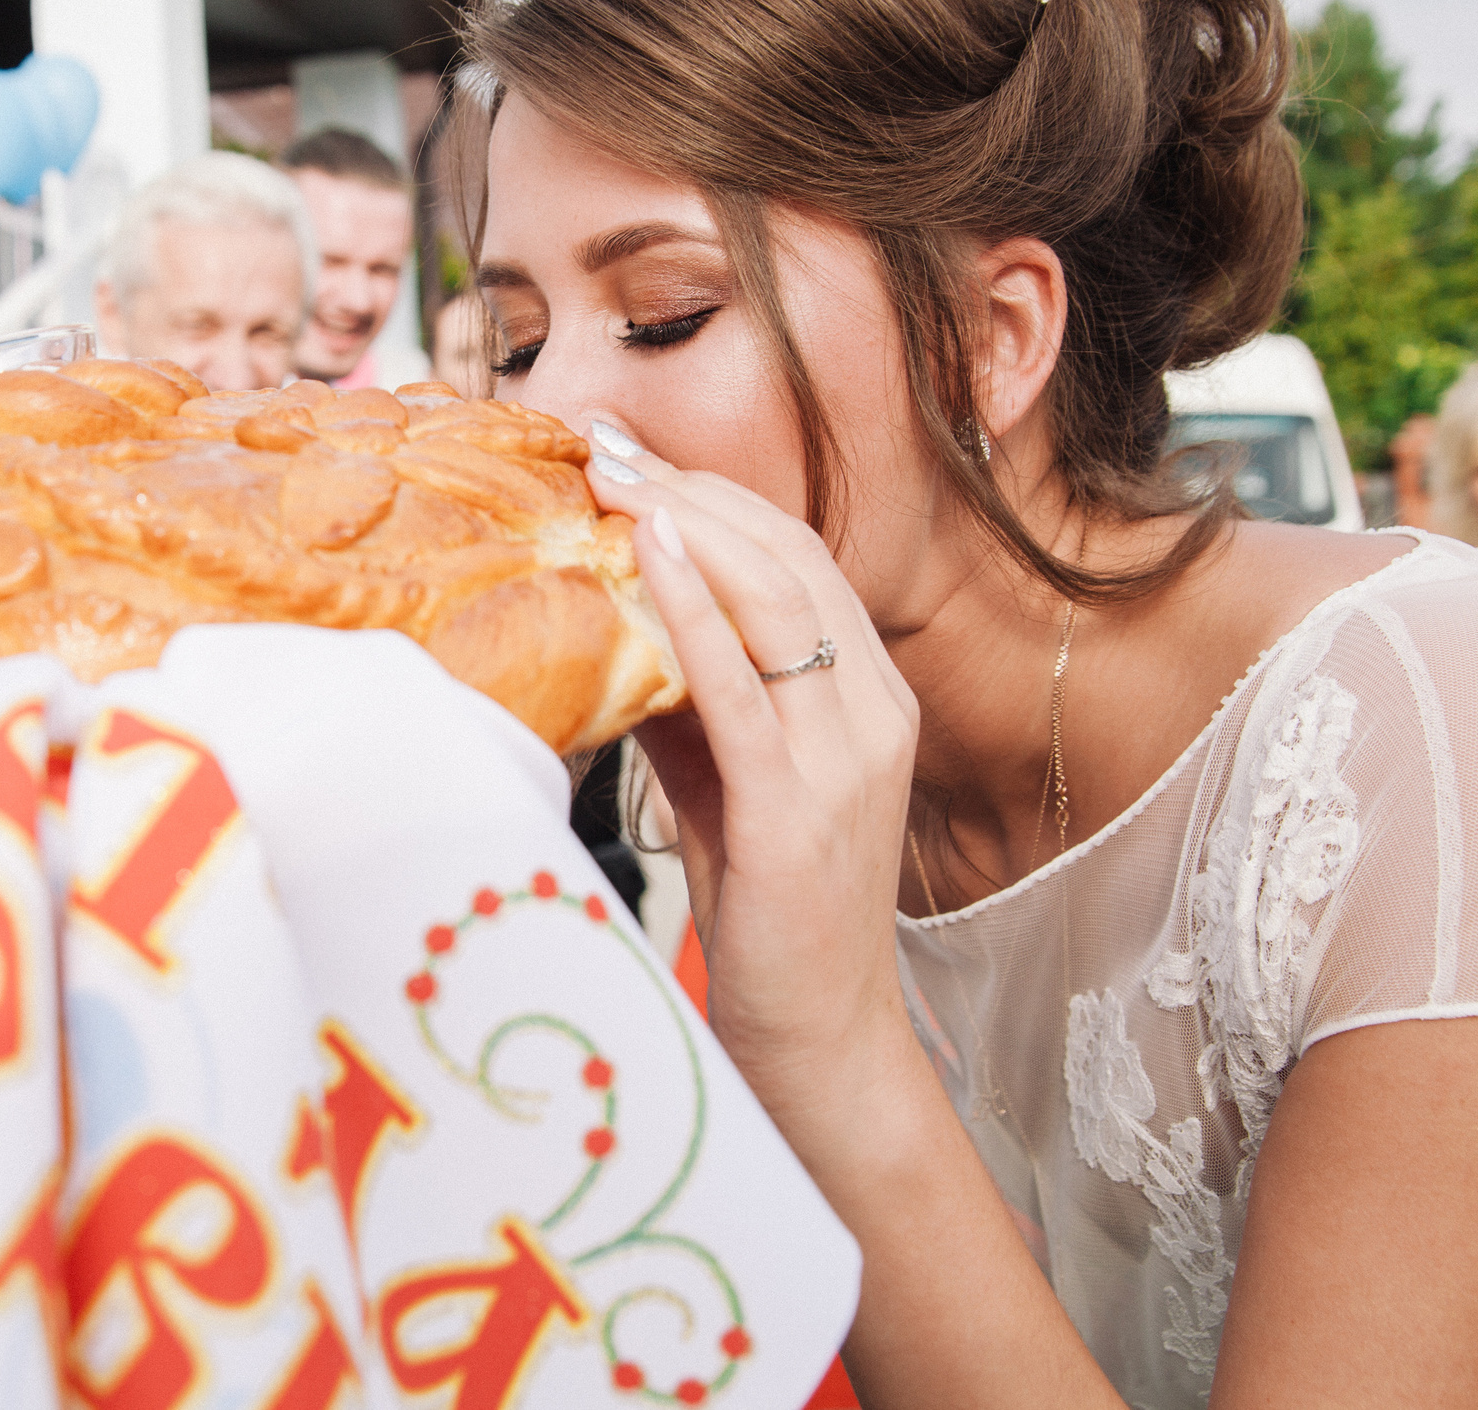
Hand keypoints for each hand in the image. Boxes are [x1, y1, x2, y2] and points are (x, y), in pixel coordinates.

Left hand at [585, 424, 919, 1125]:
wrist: (822, 1038)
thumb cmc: (770, 909)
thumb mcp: (728, 776)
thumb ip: (691, 695)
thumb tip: (611, 611)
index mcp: (868, 695)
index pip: (796, 559)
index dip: (714, 495)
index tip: (632, 451)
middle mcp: (872, 711)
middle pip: (787, 559)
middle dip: (692, 488)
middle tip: (606, 439)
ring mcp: (845, 758)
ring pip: (774, 601)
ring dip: (685, 523)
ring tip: (613, 473)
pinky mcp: (799, 810)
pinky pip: (742, 688)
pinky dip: (692, 609)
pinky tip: (644, 554)